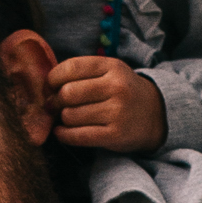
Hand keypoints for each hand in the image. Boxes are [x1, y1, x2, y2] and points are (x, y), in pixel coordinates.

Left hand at [46, 55, 166, 152]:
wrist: (155, 114)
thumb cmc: (122, 92)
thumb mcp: (109, 72)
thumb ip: (81, 73)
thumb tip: (45, 88)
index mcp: (112, 66)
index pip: (71, 67)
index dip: (53, 78)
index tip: (50, 86)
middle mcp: (116, 87)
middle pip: (68, 93)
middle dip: (56, 101)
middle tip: (55, 105)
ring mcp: (117, 112)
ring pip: (70, 116)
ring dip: (62, 119)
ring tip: (67, 118)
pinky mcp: (115, 135)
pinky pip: (78, 136)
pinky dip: (64, 135)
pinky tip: (62, 132)